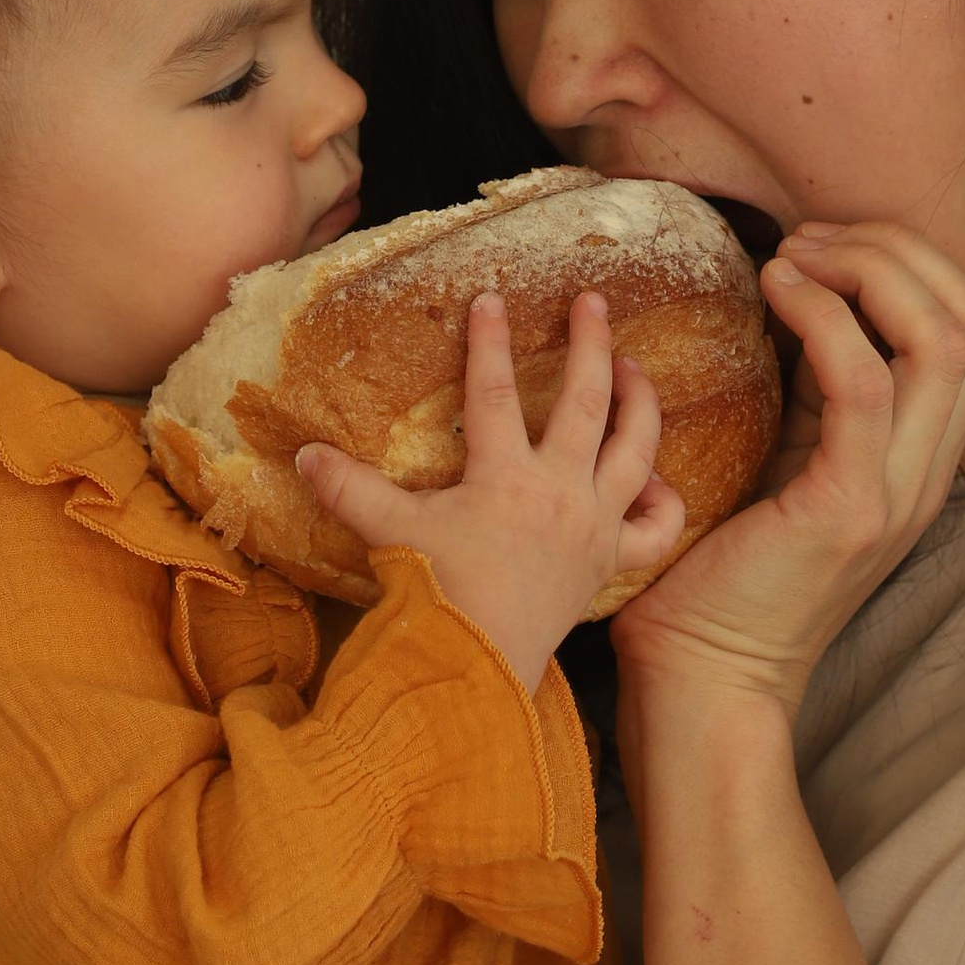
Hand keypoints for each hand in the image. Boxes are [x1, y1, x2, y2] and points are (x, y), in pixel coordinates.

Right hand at [295, 290, 684, 685]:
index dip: (490, 342)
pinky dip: (663, 501)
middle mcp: (561, 492)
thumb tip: (302, 454)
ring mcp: (594, 526)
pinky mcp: (610, 562)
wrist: (479, 666)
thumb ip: (347, 488)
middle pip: (588, 402)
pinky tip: (652, 479)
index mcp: (506, 476)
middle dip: (593, 344)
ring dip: (641, 402)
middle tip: (595, 301)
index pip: (496, 392)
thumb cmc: (437, 594)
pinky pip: (656, 529)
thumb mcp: (390, 531)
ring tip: (635, 367)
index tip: (492, 298)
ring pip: (637, 450)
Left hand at [612, 223, 964, 731]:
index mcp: (918, 458)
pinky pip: (863, 380)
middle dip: (896, 249)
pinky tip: (772, 292)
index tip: (819, 246)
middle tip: (809, 240)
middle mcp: (927, 472)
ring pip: (944, 336)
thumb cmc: (715, 574)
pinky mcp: (850, 508)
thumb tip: (791, 294)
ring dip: (867, 270)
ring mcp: (900, 493)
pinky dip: (822, 315)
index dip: (908, 260)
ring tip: (793, 259)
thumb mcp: (783, 460)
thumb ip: (808, 393)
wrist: (701, 684)